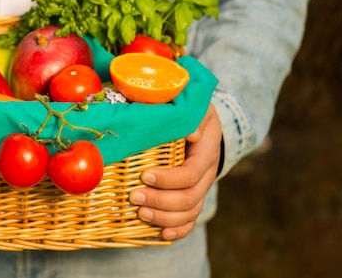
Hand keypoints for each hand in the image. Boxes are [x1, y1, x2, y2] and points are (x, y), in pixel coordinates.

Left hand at [129, 103, 221, 239]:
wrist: (202, 119)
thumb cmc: (188, 109)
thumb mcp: (191, 105)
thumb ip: (189, 116)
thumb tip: (191, 133)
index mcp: (207, 150)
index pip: (192, 172)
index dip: (170, 179)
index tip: (144, 175)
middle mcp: (208, 172)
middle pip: (190, 197)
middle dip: (161, 200)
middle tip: (134, 196)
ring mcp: (202, 186)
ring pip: (191, 212)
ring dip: (165, 217)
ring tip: (140, 213)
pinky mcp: (195, 195)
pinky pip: (191, 219)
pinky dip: (178, 230)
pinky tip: (162, 235)